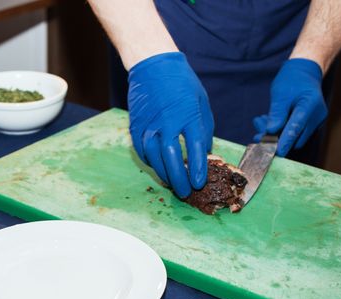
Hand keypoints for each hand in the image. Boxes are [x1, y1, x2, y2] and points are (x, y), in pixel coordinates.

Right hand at [128, 52, 213, 197]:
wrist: (153, 65)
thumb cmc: (181, 83)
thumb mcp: (201, 102)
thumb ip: (203, 129)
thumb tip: (204, 152)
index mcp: (188, 114)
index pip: (196, 149)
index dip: (198, 169)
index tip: (200, 182)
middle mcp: (167, 121)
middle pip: (172, 158)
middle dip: (179, 178)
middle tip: (185, 191)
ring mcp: (148, 124)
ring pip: (154, 157)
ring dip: (163, 173)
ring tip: (171, 183)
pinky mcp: (135, 126)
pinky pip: (142, 150)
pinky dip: (150, 162)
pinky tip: (157, 167)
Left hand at [253, 58, 326, 156]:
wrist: (303, 73)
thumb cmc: (291, 80)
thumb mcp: (280, 94)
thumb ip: (277, 113)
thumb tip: (271, 131)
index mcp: (310, 106)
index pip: (296, 128)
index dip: (285, 141)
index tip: (275, 151)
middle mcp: (316, 116)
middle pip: (295, 137)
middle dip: (275, 137)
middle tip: (257, 132)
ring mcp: (314, 121)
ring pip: (294, 136)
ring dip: (275, 133)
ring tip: (260, 120)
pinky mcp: (309, 124)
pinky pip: (294, 132)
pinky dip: (280, 129)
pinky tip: (267, 120)